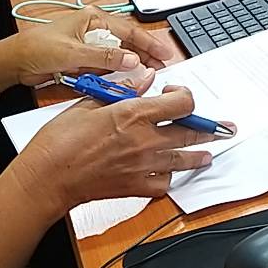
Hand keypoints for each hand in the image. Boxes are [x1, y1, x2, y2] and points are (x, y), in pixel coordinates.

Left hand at [0, 6, 174, 88]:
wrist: (13, 63)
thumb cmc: (36, 47)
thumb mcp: (72, 52)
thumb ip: (103, 57)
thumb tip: (131, 59)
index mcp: (94, 19)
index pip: (129, 30)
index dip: (149, 42)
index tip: (164, 53)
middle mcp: (94, 31)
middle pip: (127, 43)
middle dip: (144, 55)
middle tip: (161, 67)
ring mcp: (89, 47)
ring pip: (118, 57)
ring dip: (131, 67)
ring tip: (148, 76)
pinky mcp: (83, 62)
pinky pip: (106, 69)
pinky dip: (116, 75)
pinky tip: (126, 81)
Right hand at [12, 81, 219, 216]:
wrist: (45, 178)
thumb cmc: (59, 142)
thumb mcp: (89, 103)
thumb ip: (121, 91)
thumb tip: (143, 80)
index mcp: (134, 114)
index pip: (182, 103)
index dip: (185, 95)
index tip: (176, 93)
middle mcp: (145, 139)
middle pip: (190, 131)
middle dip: (208, 128)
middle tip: (222, 128)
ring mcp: (142, 165)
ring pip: (183, 159)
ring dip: (199, 155)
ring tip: (208, 154)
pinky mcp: (134, 187)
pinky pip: (163, 184)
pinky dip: (170, 178)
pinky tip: (171, 174)